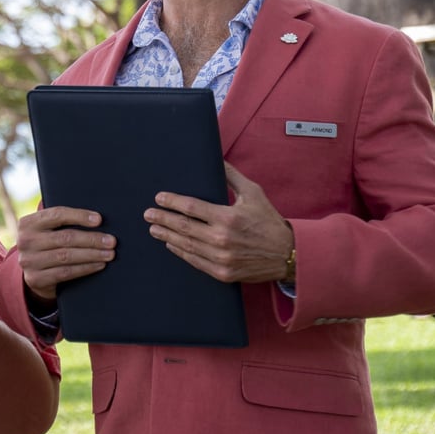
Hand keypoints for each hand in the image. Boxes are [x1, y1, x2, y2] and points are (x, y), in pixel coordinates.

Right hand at [15, 206, 115, 301]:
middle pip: (65, 237)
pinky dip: (85, 268)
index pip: (56, 215)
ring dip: (92, 254)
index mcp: (27, 223)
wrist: (32, 272)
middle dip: (92, 239)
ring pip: (66, 256)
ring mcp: (28, 261)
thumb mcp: (47, 230)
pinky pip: (65, 272)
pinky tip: (98, 265)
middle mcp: (25, 241)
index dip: (79, 216)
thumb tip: (97, 218)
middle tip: (111, 241)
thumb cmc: (47, 244)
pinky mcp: (35, 279)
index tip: (99, 220)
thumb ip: (62, 221)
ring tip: (109, 254)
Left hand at [145, 162, 292, 283]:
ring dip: (167, 236)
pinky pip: (195, 262)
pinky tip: (172, 244)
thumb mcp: (254, 193)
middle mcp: (221, 238)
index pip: (191, 208)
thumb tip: (217, 160)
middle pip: (183, 227)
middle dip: (162, 219)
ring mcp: (221, 258)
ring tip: (154, 229)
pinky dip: (181, 252)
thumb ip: (232, 177)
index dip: (172, 202)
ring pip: (186, 245)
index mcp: (228, 217)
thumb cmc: (269, 221)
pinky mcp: (223, 273)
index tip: (159, 198)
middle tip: (147, 214)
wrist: (287, 254)